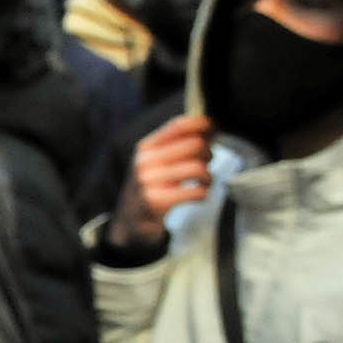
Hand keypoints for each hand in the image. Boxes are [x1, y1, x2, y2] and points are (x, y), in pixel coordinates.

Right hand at [113, 114, 211, 246]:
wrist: (130, 219)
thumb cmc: (150, 186)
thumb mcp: (155, 160)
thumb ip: (176, 143)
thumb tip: (209, 128)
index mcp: (146, 147)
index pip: (178, 125)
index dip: (201, 123)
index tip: (213, 128)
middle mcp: (145, 161)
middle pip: (195, 145)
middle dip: (208, 154)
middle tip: (206, 163)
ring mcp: (149, 181)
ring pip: (198, 168)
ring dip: (208, 176)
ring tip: (204, 181)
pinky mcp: (156, 201)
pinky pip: (196, 191)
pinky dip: (203, 193)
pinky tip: (198, 194)